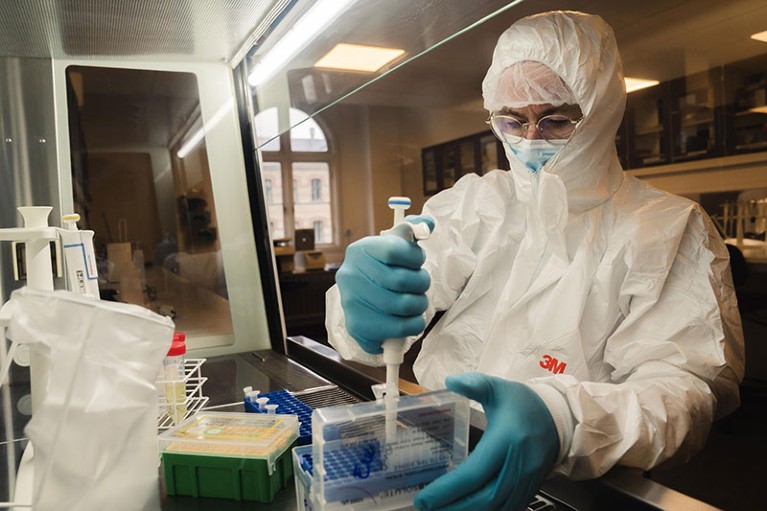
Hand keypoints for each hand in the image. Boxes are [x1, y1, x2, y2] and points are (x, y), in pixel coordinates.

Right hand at [336, 216, 434, 353]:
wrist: (362, 300)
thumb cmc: (384, 269)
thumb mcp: (395, 244)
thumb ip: (412, 231)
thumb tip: (428, 224)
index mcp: (360, 250)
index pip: (395, 249)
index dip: (415, 257)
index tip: (417, 262)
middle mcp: (350, 274)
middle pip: (402, 280)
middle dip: (421, 283)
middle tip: (421, 285)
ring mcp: (351, 301)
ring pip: (404, 305)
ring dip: (420, 305)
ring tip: (417, 302)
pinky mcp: (357, 326)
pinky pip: (399, 329)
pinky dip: (413, 325)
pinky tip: (411, 319)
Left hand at [415, 373, 558, 510]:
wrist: (562, 418)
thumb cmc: (527, 404)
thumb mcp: (498, 388)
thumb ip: (474, 383)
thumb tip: (451, 381)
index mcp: (506, 440)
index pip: (474, 472)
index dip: (448, 489)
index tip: (425, 497)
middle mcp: (518, 465)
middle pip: (484, 499)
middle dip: (453, 507)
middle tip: (426, 508)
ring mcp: (526, 481)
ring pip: (496, 509)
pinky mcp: (529, 490)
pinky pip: (508, 509)